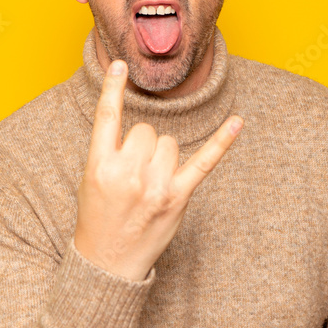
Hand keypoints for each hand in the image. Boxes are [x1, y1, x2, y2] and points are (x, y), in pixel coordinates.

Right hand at [74, 59, 242, 280]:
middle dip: (143, 146)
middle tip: (133, 176)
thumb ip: (109, 150)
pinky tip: (238, 123)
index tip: (122, 66)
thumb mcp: (89, 179)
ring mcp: (156, 185)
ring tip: (149, 185)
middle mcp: (128, 173)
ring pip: (170, 144)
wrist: (108, 262)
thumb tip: (141, 127)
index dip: (113, 88)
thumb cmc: (99, 216)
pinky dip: (222, 143)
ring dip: (163, 157)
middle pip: (148, 132)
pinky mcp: (178, 197)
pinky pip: (204, 162)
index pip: (108, 117)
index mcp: (100, 165)